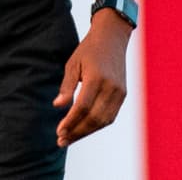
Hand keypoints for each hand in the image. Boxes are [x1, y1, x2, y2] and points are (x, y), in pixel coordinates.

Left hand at [53, 11, 131, 146]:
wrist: (112, 40)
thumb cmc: (88, 50)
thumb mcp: (72, 63)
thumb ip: (66, 86)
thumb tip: (58, 106)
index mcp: (97, 78)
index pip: (83, 107)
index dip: (71, 122)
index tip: (59, 132)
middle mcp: (111, 88)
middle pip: (94, 118)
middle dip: (77, 132)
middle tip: (61, 141)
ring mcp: (120, 93)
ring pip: (104, 120)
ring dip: (86, 132)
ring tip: (70, 138)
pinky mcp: (123, 95)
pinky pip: (110, 116)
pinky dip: (97, 125)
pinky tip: (83, 129)